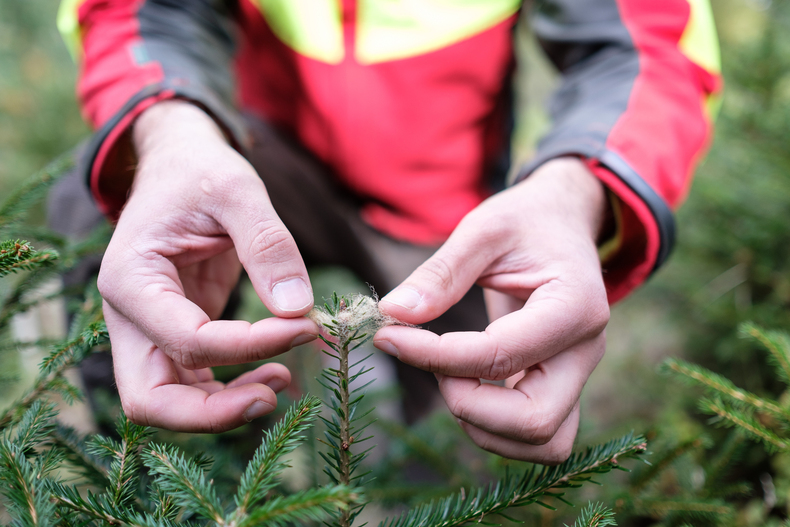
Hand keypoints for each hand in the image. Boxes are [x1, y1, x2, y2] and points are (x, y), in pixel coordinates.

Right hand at [98, 101, 317, 432]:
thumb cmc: (200, 171)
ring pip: (170, 400)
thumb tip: (298, 308)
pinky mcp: (177, 332)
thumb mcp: (236, 190)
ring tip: (285, 380)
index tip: (306, 326)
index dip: (251, 344)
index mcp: (131, 278)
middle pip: (150, 398)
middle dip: (213, 411)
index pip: (187, 338)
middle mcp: (128, 315)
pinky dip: (230, 388)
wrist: (180, 165)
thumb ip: (267, 244)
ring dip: (224, 406)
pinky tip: (276, 370)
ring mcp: (148, 329)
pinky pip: (194, 380)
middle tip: (274, 395)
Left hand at [374, 158, 608, 462]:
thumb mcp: (483, 229)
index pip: (500, 356)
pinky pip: (538, 436)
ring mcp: (579, 374)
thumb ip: (441, 273)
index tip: (389, 336)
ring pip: (542, 441)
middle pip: (534, 421)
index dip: (436, 355)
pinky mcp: (564, 386)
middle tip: (431, 360)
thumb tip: (393, 312)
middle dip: (467, 403)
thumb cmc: (526, 221)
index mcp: (574, 305)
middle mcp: (586, 350)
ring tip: (448, 373)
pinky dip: (495, 427)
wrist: (563, 224)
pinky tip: (465, 386)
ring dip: (482, 424)